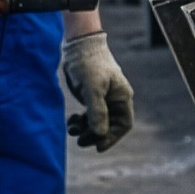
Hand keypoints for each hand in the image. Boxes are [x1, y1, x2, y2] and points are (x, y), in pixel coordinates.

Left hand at [62, 31, 134, 150]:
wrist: (78, 46)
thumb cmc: (89, 64)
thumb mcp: (93, 88)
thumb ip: (97, 111)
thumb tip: (100, 133)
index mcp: (122, 97)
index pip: (123, 124)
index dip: (112, 137)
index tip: (99, 147)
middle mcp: (114, 100)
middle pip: (109, 126)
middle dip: (95, 135)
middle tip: (80, 141)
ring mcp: (102, 99)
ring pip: (96, 122)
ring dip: (85, 129)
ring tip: (72, 129)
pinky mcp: (90, 97)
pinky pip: (87, 116)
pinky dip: (80, 121)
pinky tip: (71, 120)